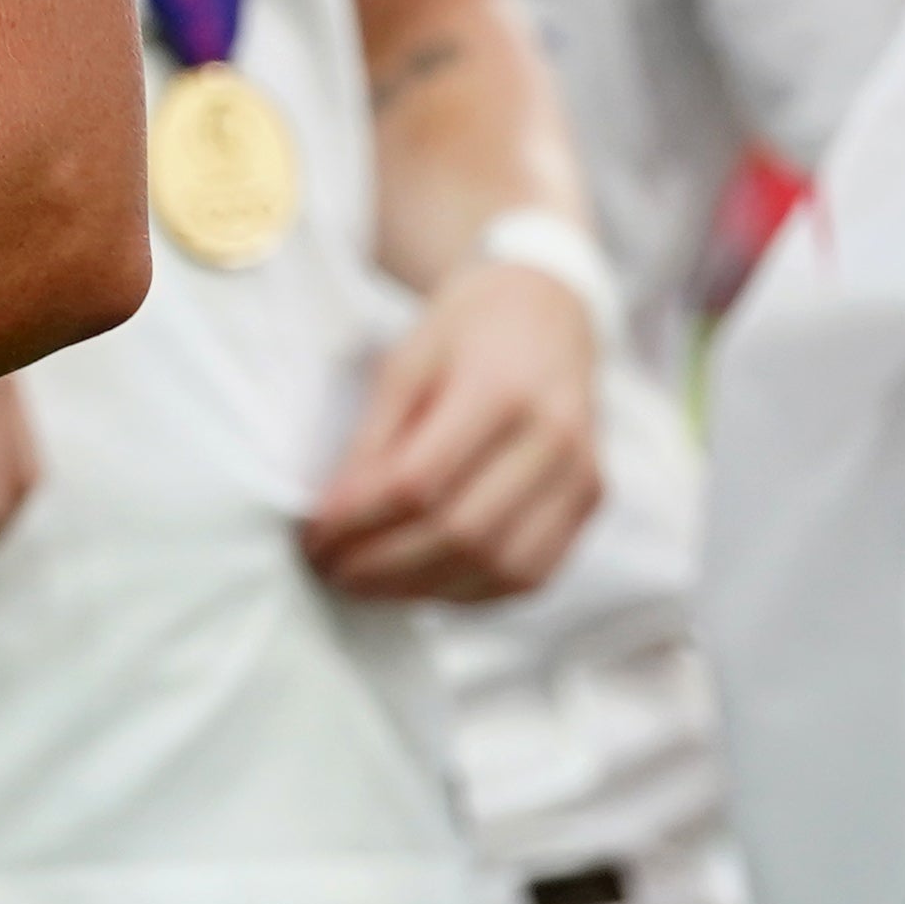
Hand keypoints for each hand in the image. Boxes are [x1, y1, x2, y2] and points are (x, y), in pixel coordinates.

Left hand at [305, 252, 602, 602]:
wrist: (547, 311)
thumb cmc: (464, 333)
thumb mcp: (404, 364)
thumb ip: (373, 440)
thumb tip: (333, 515)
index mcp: (504, 393)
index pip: (421, 483)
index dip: (359, 521)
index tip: (313, 538)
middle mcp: (557, 442)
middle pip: (463, 533)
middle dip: (384, 566)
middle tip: (329, 569)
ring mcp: (584, 477)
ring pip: (502, 567)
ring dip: (424, 589)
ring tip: (366, 584)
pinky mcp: (591, 503)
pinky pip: (531, 574)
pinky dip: (470, 591)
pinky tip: (421, 584)